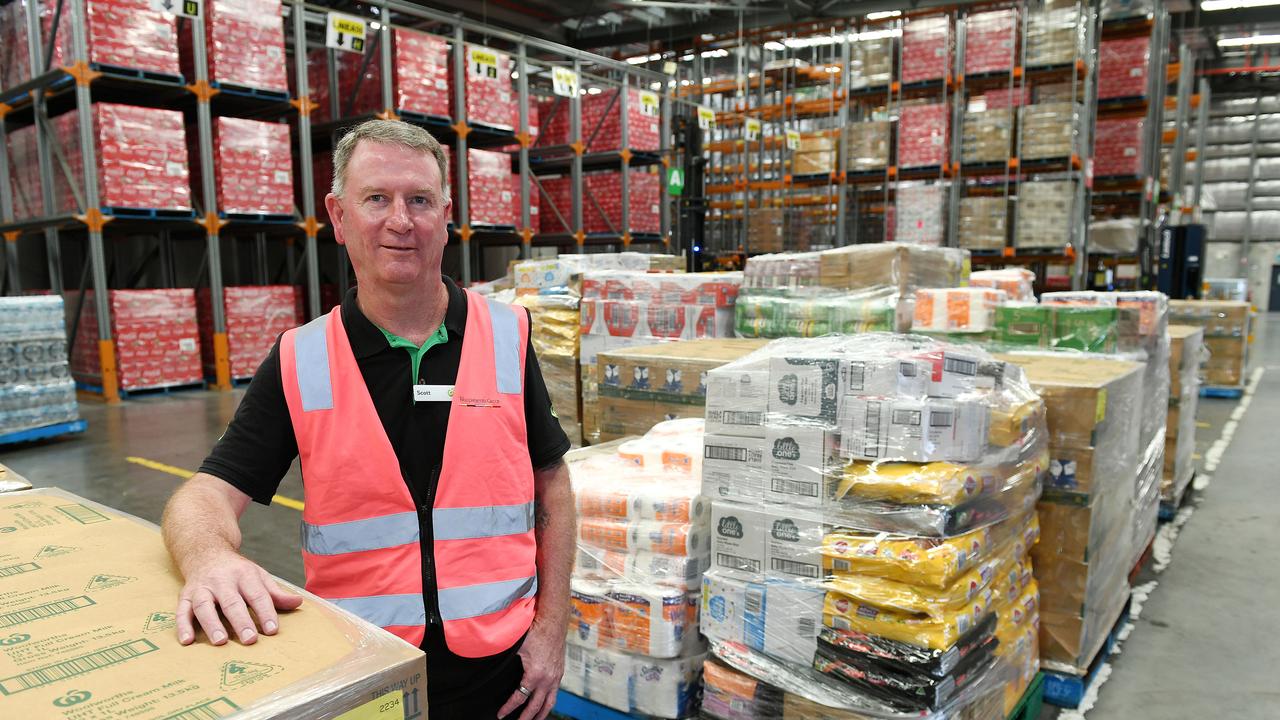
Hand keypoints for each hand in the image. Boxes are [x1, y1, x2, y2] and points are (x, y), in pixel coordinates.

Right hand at [174, 549, 302, 646]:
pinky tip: (187, 641)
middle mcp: (222, 581)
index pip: (257, 595)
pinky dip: (182, 626)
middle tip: (250, 640)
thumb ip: (275, 593)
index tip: (272, 630)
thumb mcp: (258, 576)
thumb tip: (298, 603)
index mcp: (244, 575)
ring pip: (205, 606)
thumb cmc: (236, 571)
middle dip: (241, 621)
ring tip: (221, 642)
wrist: (206, 552)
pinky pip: (181, 610)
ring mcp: (202, 588)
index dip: (265, 612)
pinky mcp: (185, 596)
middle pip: (232, 602)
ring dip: (212, 624)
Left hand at [498, 619, 565, 719]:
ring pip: (550, 703)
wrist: (553, 622)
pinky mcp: (559, 673)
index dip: (509, 708)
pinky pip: (555, 693)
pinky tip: (544, 704)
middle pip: (536, 706)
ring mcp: (555, 677)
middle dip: (526, 718)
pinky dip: (549, 702)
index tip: (501, 714)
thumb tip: (492, 666)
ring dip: (541, 714)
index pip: (519, 697)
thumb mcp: (516, 647)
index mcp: (535, 675)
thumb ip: (505, 660)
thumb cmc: (535, 632)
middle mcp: (547, 679)